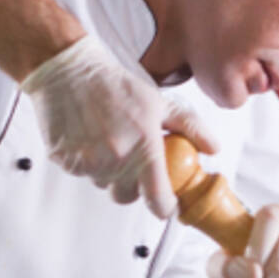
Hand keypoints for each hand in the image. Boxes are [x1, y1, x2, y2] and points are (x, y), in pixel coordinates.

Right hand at [20, 35, 215, 217]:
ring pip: (103, 184)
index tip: (166, 203)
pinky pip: (81, 173)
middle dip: (131, 185)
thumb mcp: (160, 102)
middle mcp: (116, 159)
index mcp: (144, 148)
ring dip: (107, 170)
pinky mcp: (65, 161)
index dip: (164, 206)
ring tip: (106, 138)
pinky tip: (87, 137)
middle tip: (131, 159)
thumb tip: (212, 148)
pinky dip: (85, 161)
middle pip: (127, 196)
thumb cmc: (115, 85)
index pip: (158, 199)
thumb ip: (190, 128)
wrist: (69, 71)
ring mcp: (89, 162)